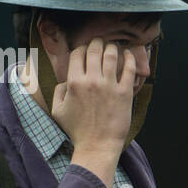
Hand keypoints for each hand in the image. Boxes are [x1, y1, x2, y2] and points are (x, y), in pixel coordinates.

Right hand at [52, 38, 135, 156]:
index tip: (85, 49)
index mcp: (73, 82)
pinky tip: (128, 54)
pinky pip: (129, 69)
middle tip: (100, 42)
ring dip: (112, 47)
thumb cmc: (77, 130)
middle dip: (97, 42)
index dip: (81, 48)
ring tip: (113, 46)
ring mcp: (109, 86)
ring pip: (111, 55)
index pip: (77, 54)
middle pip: (94, 50)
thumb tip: (66, 80)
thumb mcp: (58, 110)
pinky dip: (129, 58)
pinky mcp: (124, 93)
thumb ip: (58, 91)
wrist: (97, 145)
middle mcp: (91, 80)